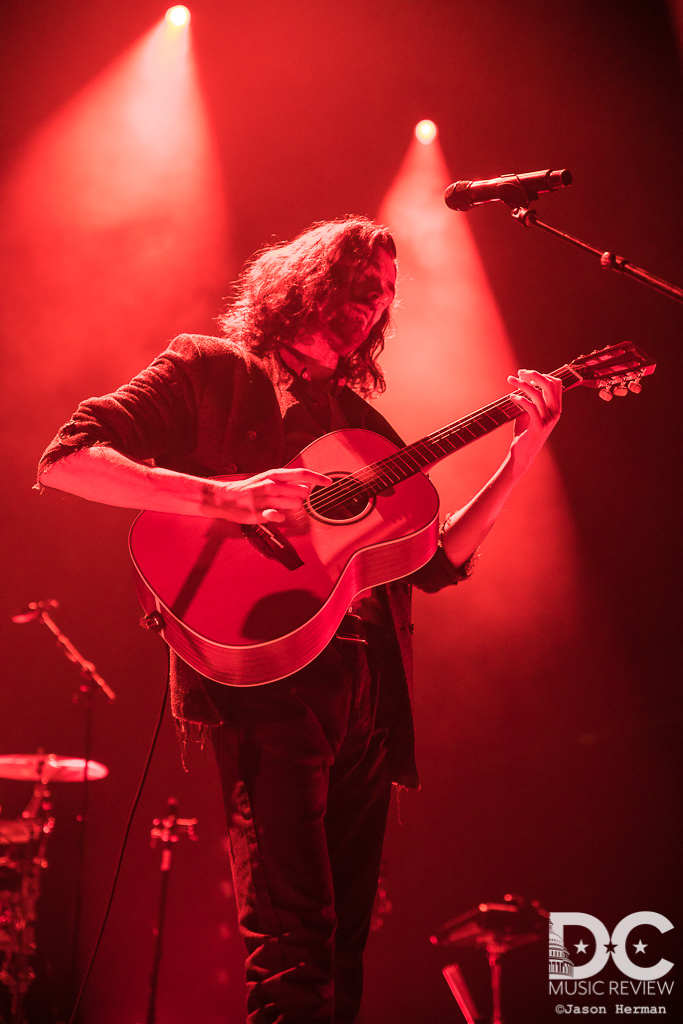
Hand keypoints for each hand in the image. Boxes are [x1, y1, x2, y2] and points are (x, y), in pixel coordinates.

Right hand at [203, 468, 331, 523]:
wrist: (225, 498)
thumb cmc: (249, 488)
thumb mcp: (267, 479)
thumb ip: (286, 481)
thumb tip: (306, 485)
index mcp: (274, 475)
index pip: (302, 474)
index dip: (318, 478)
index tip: (329, 483)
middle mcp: (271, 485)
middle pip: (302, 492)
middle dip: (302, 497)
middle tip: (290, 499)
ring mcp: (266, 499)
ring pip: (295, 505)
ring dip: (292, 508)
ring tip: (278, 506)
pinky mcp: (260, 513)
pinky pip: (281, 517)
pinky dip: (280, 517)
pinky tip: (272, 514)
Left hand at [507, 369, 561, 472]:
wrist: (522, 453)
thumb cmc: (525, 432)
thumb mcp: (530, 413)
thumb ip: (530, 400)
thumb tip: (522, 383)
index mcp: (556, 408)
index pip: (556, 384)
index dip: (541, 375)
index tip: (526, 374)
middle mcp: (555, 412)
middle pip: (549, 385)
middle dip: (534, 375)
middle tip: (519, 372)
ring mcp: (548, 420)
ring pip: (537, 394)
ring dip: (522, 384)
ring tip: (510, 380)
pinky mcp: (538, 426)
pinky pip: (530, 407)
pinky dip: (520, 399)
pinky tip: (511, 397)